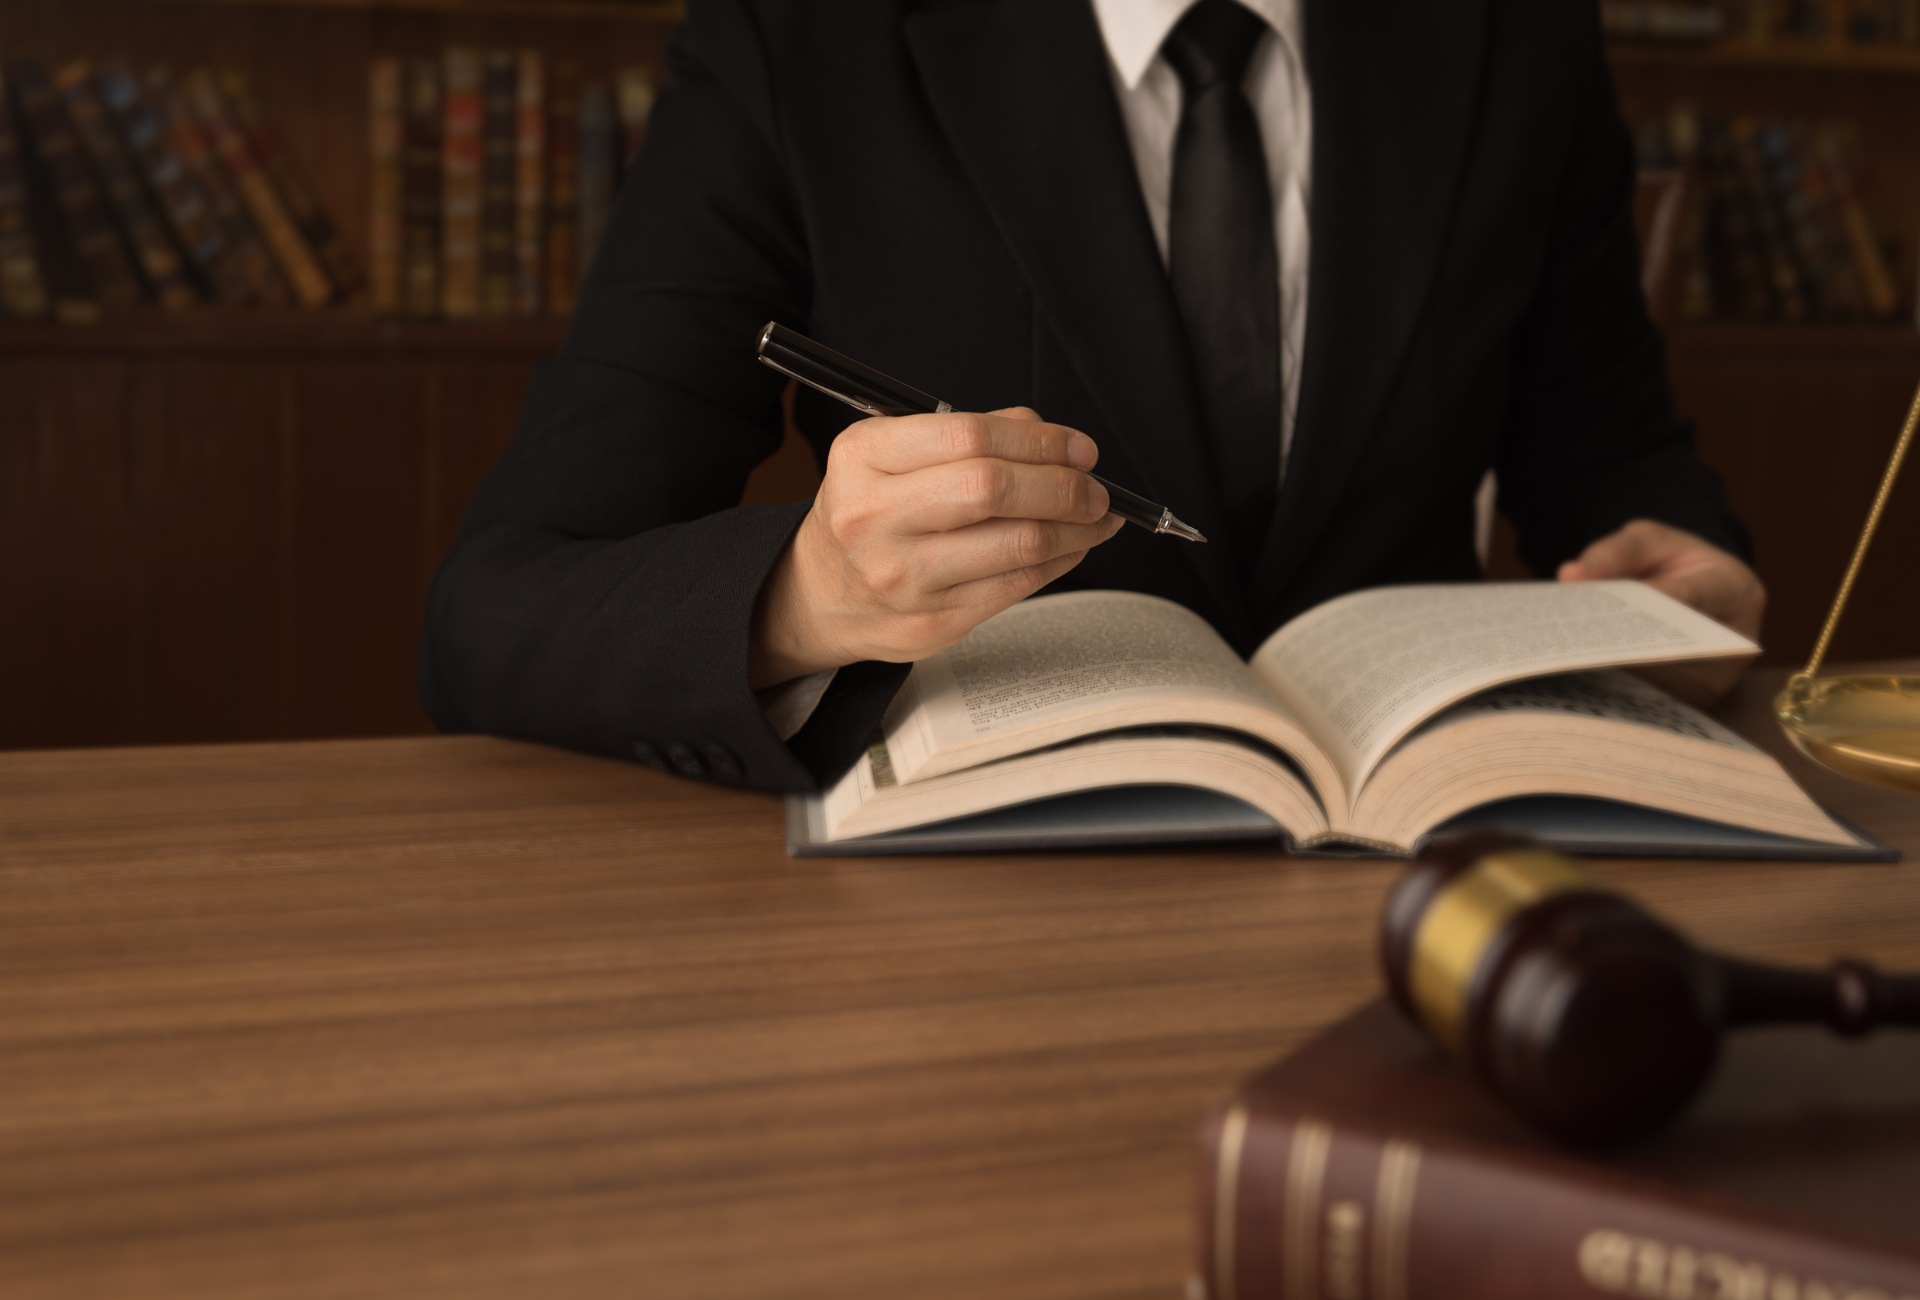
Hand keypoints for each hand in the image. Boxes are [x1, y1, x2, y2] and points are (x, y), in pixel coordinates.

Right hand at [749, 406, 1123, 687]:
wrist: (821, 594)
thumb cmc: (871, 512)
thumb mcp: (892, 456)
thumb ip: (970, 435)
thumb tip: (1053, 440)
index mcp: (863, 459)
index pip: (969, 436)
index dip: (1039, 440)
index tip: (1079, 448)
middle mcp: (874, 517)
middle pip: (993, 489)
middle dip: (1063, 486)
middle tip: (1095, 488)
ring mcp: (903, 576)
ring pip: (1017, 544)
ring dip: (1075, 529)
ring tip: (1096, 517)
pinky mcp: (932, 621)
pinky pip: (1017, 586)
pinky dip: (1059, 561)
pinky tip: (1072, 546)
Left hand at [1557, 519, 1765, 706]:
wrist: (1697, 592)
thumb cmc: (1673, 563)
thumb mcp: (1649, 541)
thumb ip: (1614, 553)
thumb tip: (1570, 576)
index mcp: (1735, 591)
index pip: (1689, 598)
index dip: (1644, 604)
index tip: (1599, 608)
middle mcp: (1735, 645)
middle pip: (1671, 651)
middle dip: (1617, 644)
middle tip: (1564, 642)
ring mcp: (1716, 682)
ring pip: (1657, 685)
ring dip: (1608, 674)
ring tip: (1559, 660)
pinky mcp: (1691, 706)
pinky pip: (1649, 703)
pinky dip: (1609, 690)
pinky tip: (1570, 677)